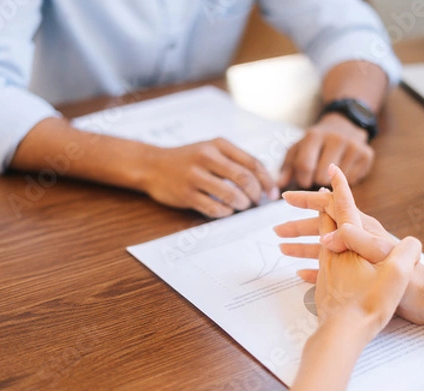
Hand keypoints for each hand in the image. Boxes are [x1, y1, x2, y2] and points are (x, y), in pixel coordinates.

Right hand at [141, 138, 277, 217]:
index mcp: (218, 144)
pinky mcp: (186, 194)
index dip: (267, 181)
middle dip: (255, 194)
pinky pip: (214, 208)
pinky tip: (226, 210)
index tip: (272, 194)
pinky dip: (225, 212)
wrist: (152, 165)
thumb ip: (235, 160)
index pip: (252, 163)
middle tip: (256, 202)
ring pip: (231, 195)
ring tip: (241, 206)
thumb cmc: (188, 159)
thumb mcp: (211, 150)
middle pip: (244, 178)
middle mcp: (207, 157)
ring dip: (242, 204)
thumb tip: (265, 181)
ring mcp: (194, 176)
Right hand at [274, 164, 423, 322]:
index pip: (334, 204)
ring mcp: (354, 255)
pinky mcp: (355, 274)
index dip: (314, 196)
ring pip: (321, 246)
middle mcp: (356, 237)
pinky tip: (299, 272)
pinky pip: (328, 268)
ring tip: (281, 247)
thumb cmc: (408, 277)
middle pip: (321, 224)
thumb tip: (327, 235)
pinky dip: (312, 268)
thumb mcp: (380, 254)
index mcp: (362, 227)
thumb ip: (355, 239)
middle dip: (298, 222)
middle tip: (277, 227)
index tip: (293, 192)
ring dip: (300, 245)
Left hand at [278, 113, 373, 188]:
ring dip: (333, 183)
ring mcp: (353, 146)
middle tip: (318, 177)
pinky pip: (353, 181)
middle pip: (321, 177)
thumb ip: (286, 168)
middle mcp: (335, 138)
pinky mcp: (366, 154)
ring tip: (331, 172)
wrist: (344, 124)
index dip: (301, 180)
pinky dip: (347, 181)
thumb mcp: (298, 148)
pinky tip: (344, 169)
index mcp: (314, 135)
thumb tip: (279, 186)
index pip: (304, 166)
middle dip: (316, 182)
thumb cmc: (315, 142)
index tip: (304, 181)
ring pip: (338, 182)